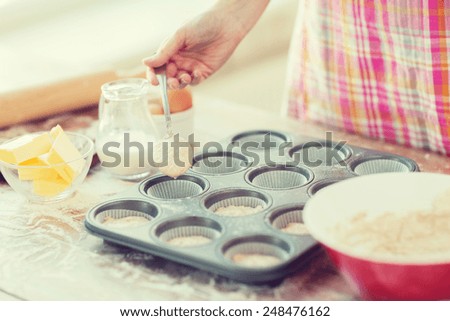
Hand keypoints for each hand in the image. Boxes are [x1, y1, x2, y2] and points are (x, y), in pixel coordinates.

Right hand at [143, 0, 268, 88]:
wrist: (226, 25)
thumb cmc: (202, 25)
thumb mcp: (180, 36)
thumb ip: (164, 51)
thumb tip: (145, 62)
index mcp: (170, 50)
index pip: (157, 65)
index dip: (153, 75)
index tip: (154, 82)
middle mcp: (179, 60)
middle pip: (167, 77)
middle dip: (168, 81)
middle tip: (173, 80)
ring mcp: (191, 67)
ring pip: (180, 82)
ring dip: (179, 83)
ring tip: (185, 77)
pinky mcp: (203, 72)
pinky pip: (194, 82)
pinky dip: (193, 80)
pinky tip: (197, 73)